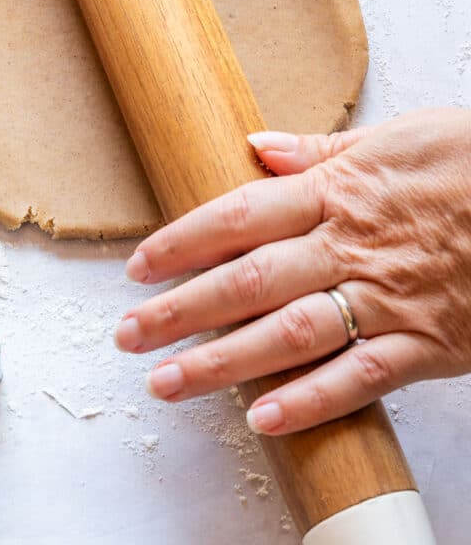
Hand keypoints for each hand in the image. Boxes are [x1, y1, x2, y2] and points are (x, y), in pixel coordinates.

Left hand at [115, 108, 470, 435]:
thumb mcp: (396, 135)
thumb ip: (322, 148)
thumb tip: (255, 147)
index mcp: (337, 192)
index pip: (239, 217)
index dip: (183, 243)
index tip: (138, 267)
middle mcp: (349, 247)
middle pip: (248, 281)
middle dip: (180, 310)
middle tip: (127, 335)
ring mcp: (386, 299)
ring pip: (290, 334)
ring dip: (223, 362)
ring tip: (167, 383)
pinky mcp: (426, 344)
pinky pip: (361, 377)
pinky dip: (311, 400)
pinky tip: (262, 418)